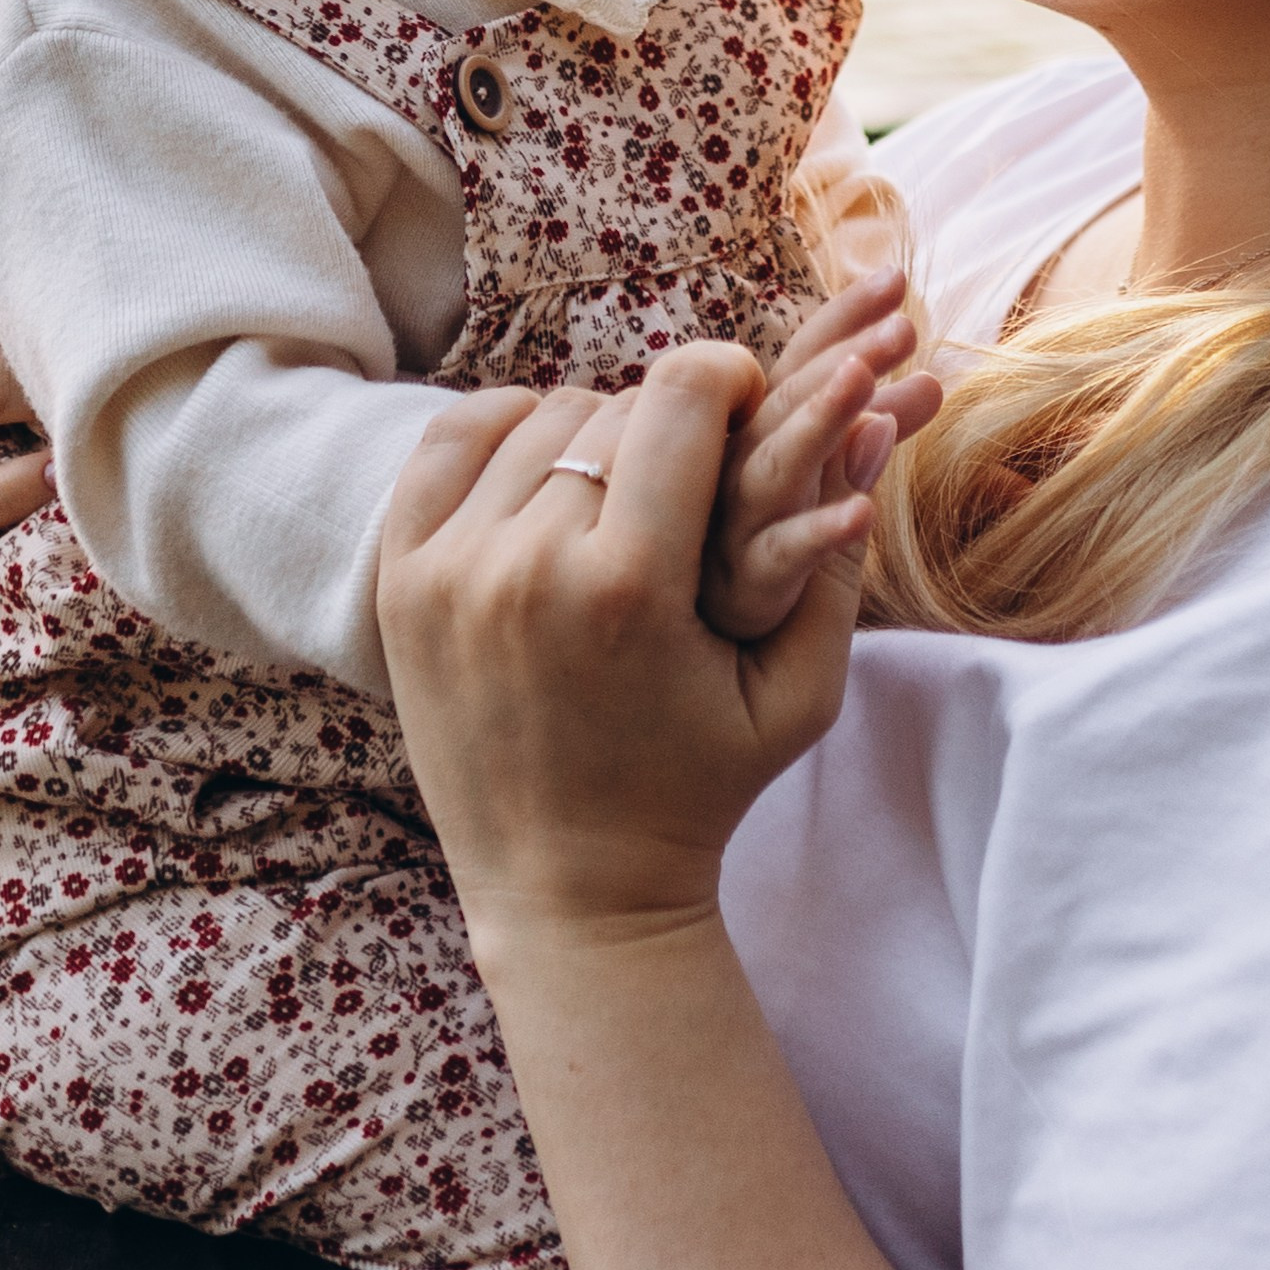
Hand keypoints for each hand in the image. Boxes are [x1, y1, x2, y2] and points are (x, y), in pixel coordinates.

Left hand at [378, 345, 883, 964]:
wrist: (569, 891)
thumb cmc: (699, 792)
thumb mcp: (799, 694)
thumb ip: (834, 559)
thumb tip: (869, 424)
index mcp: (630, 586)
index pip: (682, 393)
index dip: (732, 377)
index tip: (751, 407)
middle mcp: (526, 564)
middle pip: (616, 404)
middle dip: (672, 424)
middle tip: (698, 475)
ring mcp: (450, 571)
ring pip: (540, 416)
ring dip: (596, 434)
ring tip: (628, 492)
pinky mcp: (401, 581)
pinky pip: (450, 440)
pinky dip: (505, 431)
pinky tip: (547, 470)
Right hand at [700, 264, 941, 642]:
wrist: (658, 652)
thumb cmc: (743, 552)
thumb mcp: (817, 479)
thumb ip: (872, 431)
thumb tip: (936, 379)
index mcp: (747, 434)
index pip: (795, 363)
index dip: (840, 319)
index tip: (895, 276)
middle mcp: (730, 469)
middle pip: (784, 402)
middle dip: (843, 358)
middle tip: (905, 323)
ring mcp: (729, 527)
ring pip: (774, 468)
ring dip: (821, 423)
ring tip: (869, 381)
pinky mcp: (737, 592)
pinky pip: (780, 559)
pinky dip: (818, 533)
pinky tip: (863, 512)